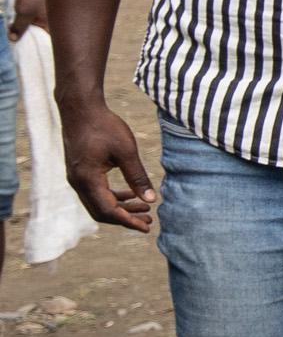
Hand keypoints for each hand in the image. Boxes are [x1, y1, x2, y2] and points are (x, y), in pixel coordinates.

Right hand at [60, 100, 152, 233]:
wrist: (80, 109)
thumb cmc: (104, 126)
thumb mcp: (126, 151)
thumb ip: (138, 177)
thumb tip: (152, 200)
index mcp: (88, 179)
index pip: (108, 210)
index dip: (128, 221)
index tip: (147, 227)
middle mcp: (78, 182)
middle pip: (102, 211)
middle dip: (126, 218)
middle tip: (149, 220)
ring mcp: (77, 178)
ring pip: (98, 202)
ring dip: (121, 208)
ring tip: (145, 209)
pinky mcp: (80, 172)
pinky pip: (96, 192)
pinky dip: (113, 197)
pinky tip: (131, 195)